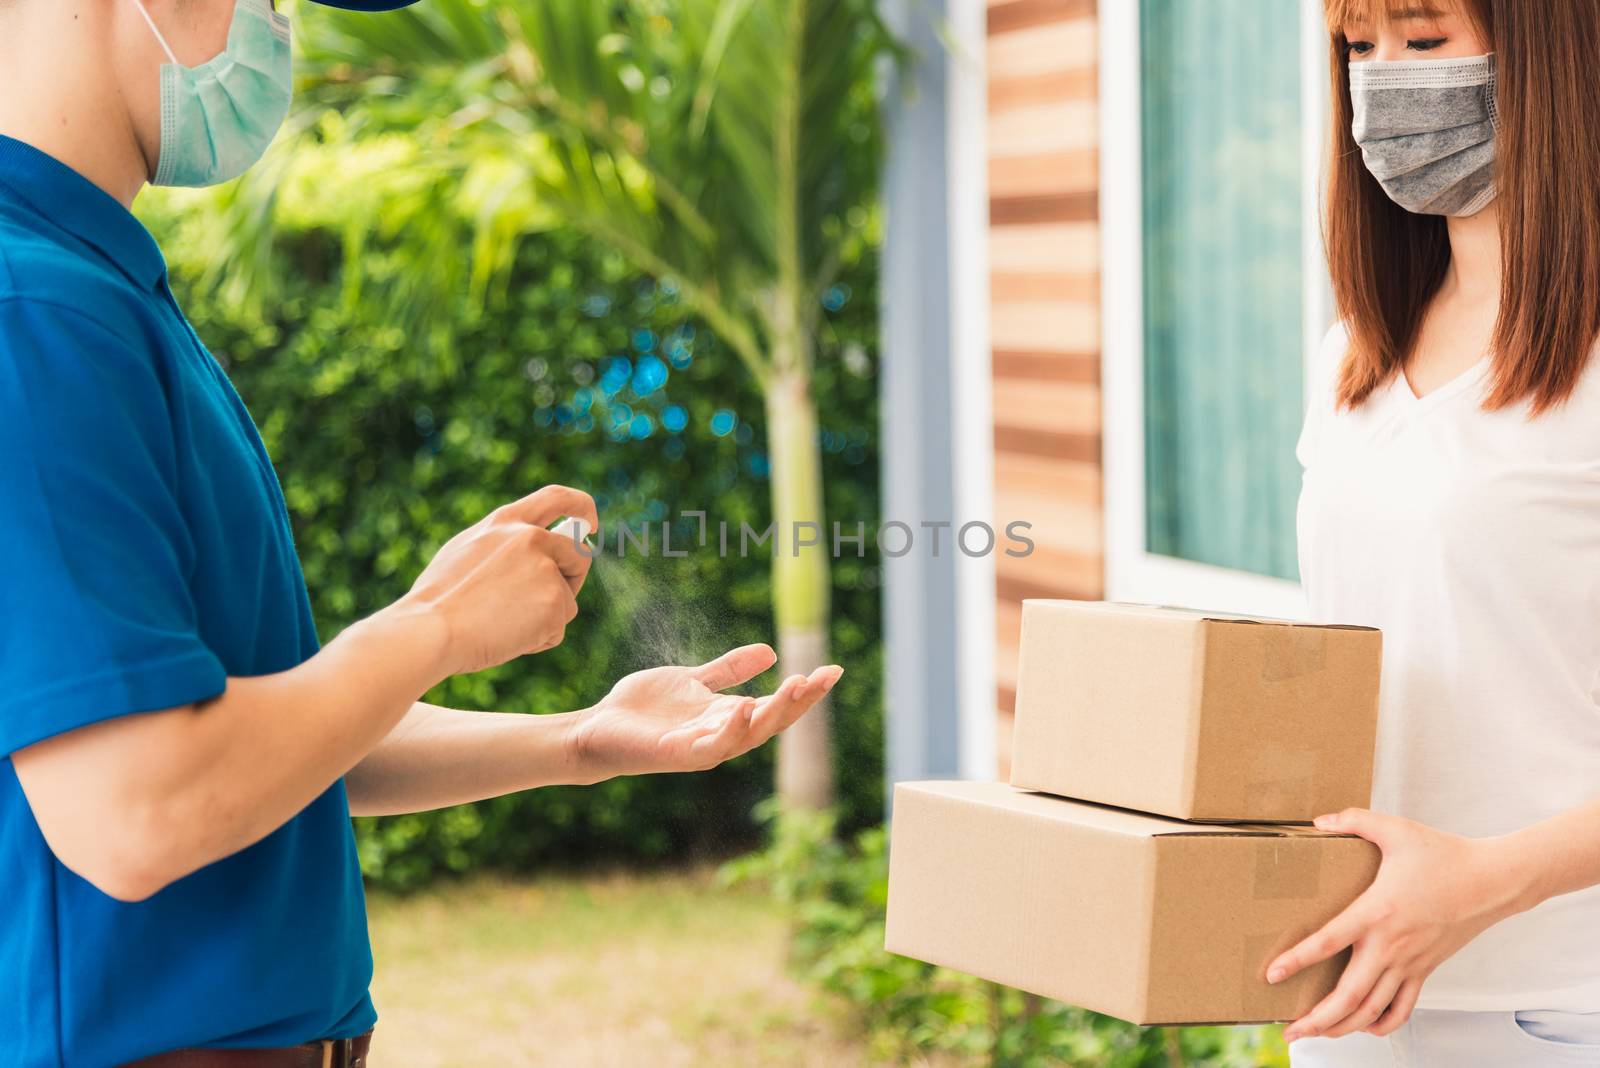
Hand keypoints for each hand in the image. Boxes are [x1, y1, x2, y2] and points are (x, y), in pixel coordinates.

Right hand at [398, 485, 597, 677]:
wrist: (430, 630)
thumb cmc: (438, 600)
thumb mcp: (466, 551)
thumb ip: (504, 544)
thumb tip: (534, 549)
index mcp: (506, 521)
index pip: (557, 498)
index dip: (582, 507)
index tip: (590, 523)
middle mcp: (531, 538)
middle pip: (579, 555)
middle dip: (571, 579)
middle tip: (544, 603)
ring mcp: (546, 570)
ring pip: (566, 600)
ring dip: (546, 616)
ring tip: (503, 624)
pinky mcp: (555, 603)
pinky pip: (557, 629)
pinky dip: (538, 640)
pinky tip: (507, 639)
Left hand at [566, 643, 841, 780]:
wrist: (598, 728)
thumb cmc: (643, 709)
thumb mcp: (693, 680)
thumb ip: (728, 671)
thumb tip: (770, 651)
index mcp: (728, 716)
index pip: (776, 704)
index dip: (806, 691)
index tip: (833, 670)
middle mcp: (722, 735)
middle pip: (771, 722)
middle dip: (799, 701)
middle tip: (820, 677)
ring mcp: (701, 748)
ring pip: (748, 735)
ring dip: (772, 713)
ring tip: (794, 686)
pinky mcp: (676, 755)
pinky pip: (711, 747)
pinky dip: (729, 730)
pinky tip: (743, 707)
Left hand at [1268, 808, 1529, 1041]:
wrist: (1494, 880)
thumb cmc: (1444, 854)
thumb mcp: (1396, 829)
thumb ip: (1354, 820)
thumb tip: (1319, 820)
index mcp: (1377, 910)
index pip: (1329, 941)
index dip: (1298, 960)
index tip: (1272, 974)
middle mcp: (1391, 945)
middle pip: (1349, 994)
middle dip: (1317, 1018)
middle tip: (1289, 1031)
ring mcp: (1410, 963)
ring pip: (1373, 1009)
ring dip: (1342, 1027)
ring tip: (1314, 1034)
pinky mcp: (1425, 970)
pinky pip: (1402, 1008)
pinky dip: (1381, 1023)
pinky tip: (1363, 1027)